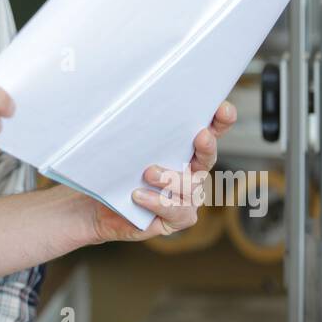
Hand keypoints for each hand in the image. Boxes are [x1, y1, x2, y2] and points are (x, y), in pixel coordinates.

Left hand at [89, 100, 235, 242]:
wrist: (97, 208)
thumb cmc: (115, 172)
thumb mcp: (123, 146)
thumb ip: (135, 130)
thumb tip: (129, 103)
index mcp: (183, 150)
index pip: (209, 132)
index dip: (220, 121)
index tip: (224, 108)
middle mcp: (191, 172)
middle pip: (208, 157)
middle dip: (208, 145)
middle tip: (201, 135)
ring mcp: (186, 197)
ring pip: (191, 187)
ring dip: (170, 178)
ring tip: (148, 172)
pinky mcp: (175, 218)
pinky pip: (175, 211)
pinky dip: (158, 202)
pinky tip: (139, 196)